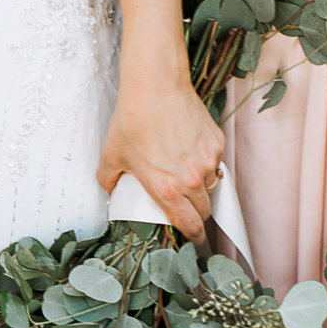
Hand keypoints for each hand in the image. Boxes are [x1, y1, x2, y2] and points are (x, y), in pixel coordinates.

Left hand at [99, 60, 223, 233]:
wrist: (155, 86)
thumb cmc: (132, 119)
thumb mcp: (111, 155)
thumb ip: (110, 180)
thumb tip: (112, 191)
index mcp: (166, 188)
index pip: (188, 224)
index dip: (192, 237)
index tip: (192, 241)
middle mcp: (192, 178)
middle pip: (204, 210)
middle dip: (197, 216)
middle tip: (187, 213)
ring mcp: (208, 160)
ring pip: (211, 187)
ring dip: (202, 191)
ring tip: (185, 182)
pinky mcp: (216, 142)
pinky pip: (215, 163)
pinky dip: (205, 165)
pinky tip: (188, 155)